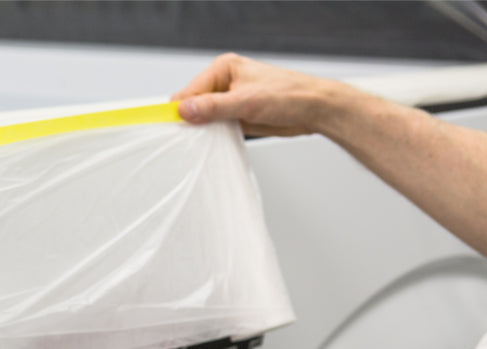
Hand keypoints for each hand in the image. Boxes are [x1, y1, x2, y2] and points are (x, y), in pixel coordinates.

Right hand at [172, 53, 350, 136]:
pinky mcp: (236, 116)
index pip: (190, 91)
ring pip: (203, 118)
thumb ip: (213, 107)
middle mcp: (224, 83)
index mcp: (224, 69)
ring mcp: (230, 100)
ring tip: (209, 138)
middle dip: (192, 120)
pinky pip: (216, 128)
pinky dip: (214, 136)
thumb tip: (185, 110)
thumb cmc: (289, 95)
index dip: (181, 109)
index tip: (172, 125)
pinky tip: (218, 141)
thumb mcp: (246, 101)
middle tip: (193, 135)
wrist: (314, 109)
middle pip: (193, 105)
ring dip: (204, 130)